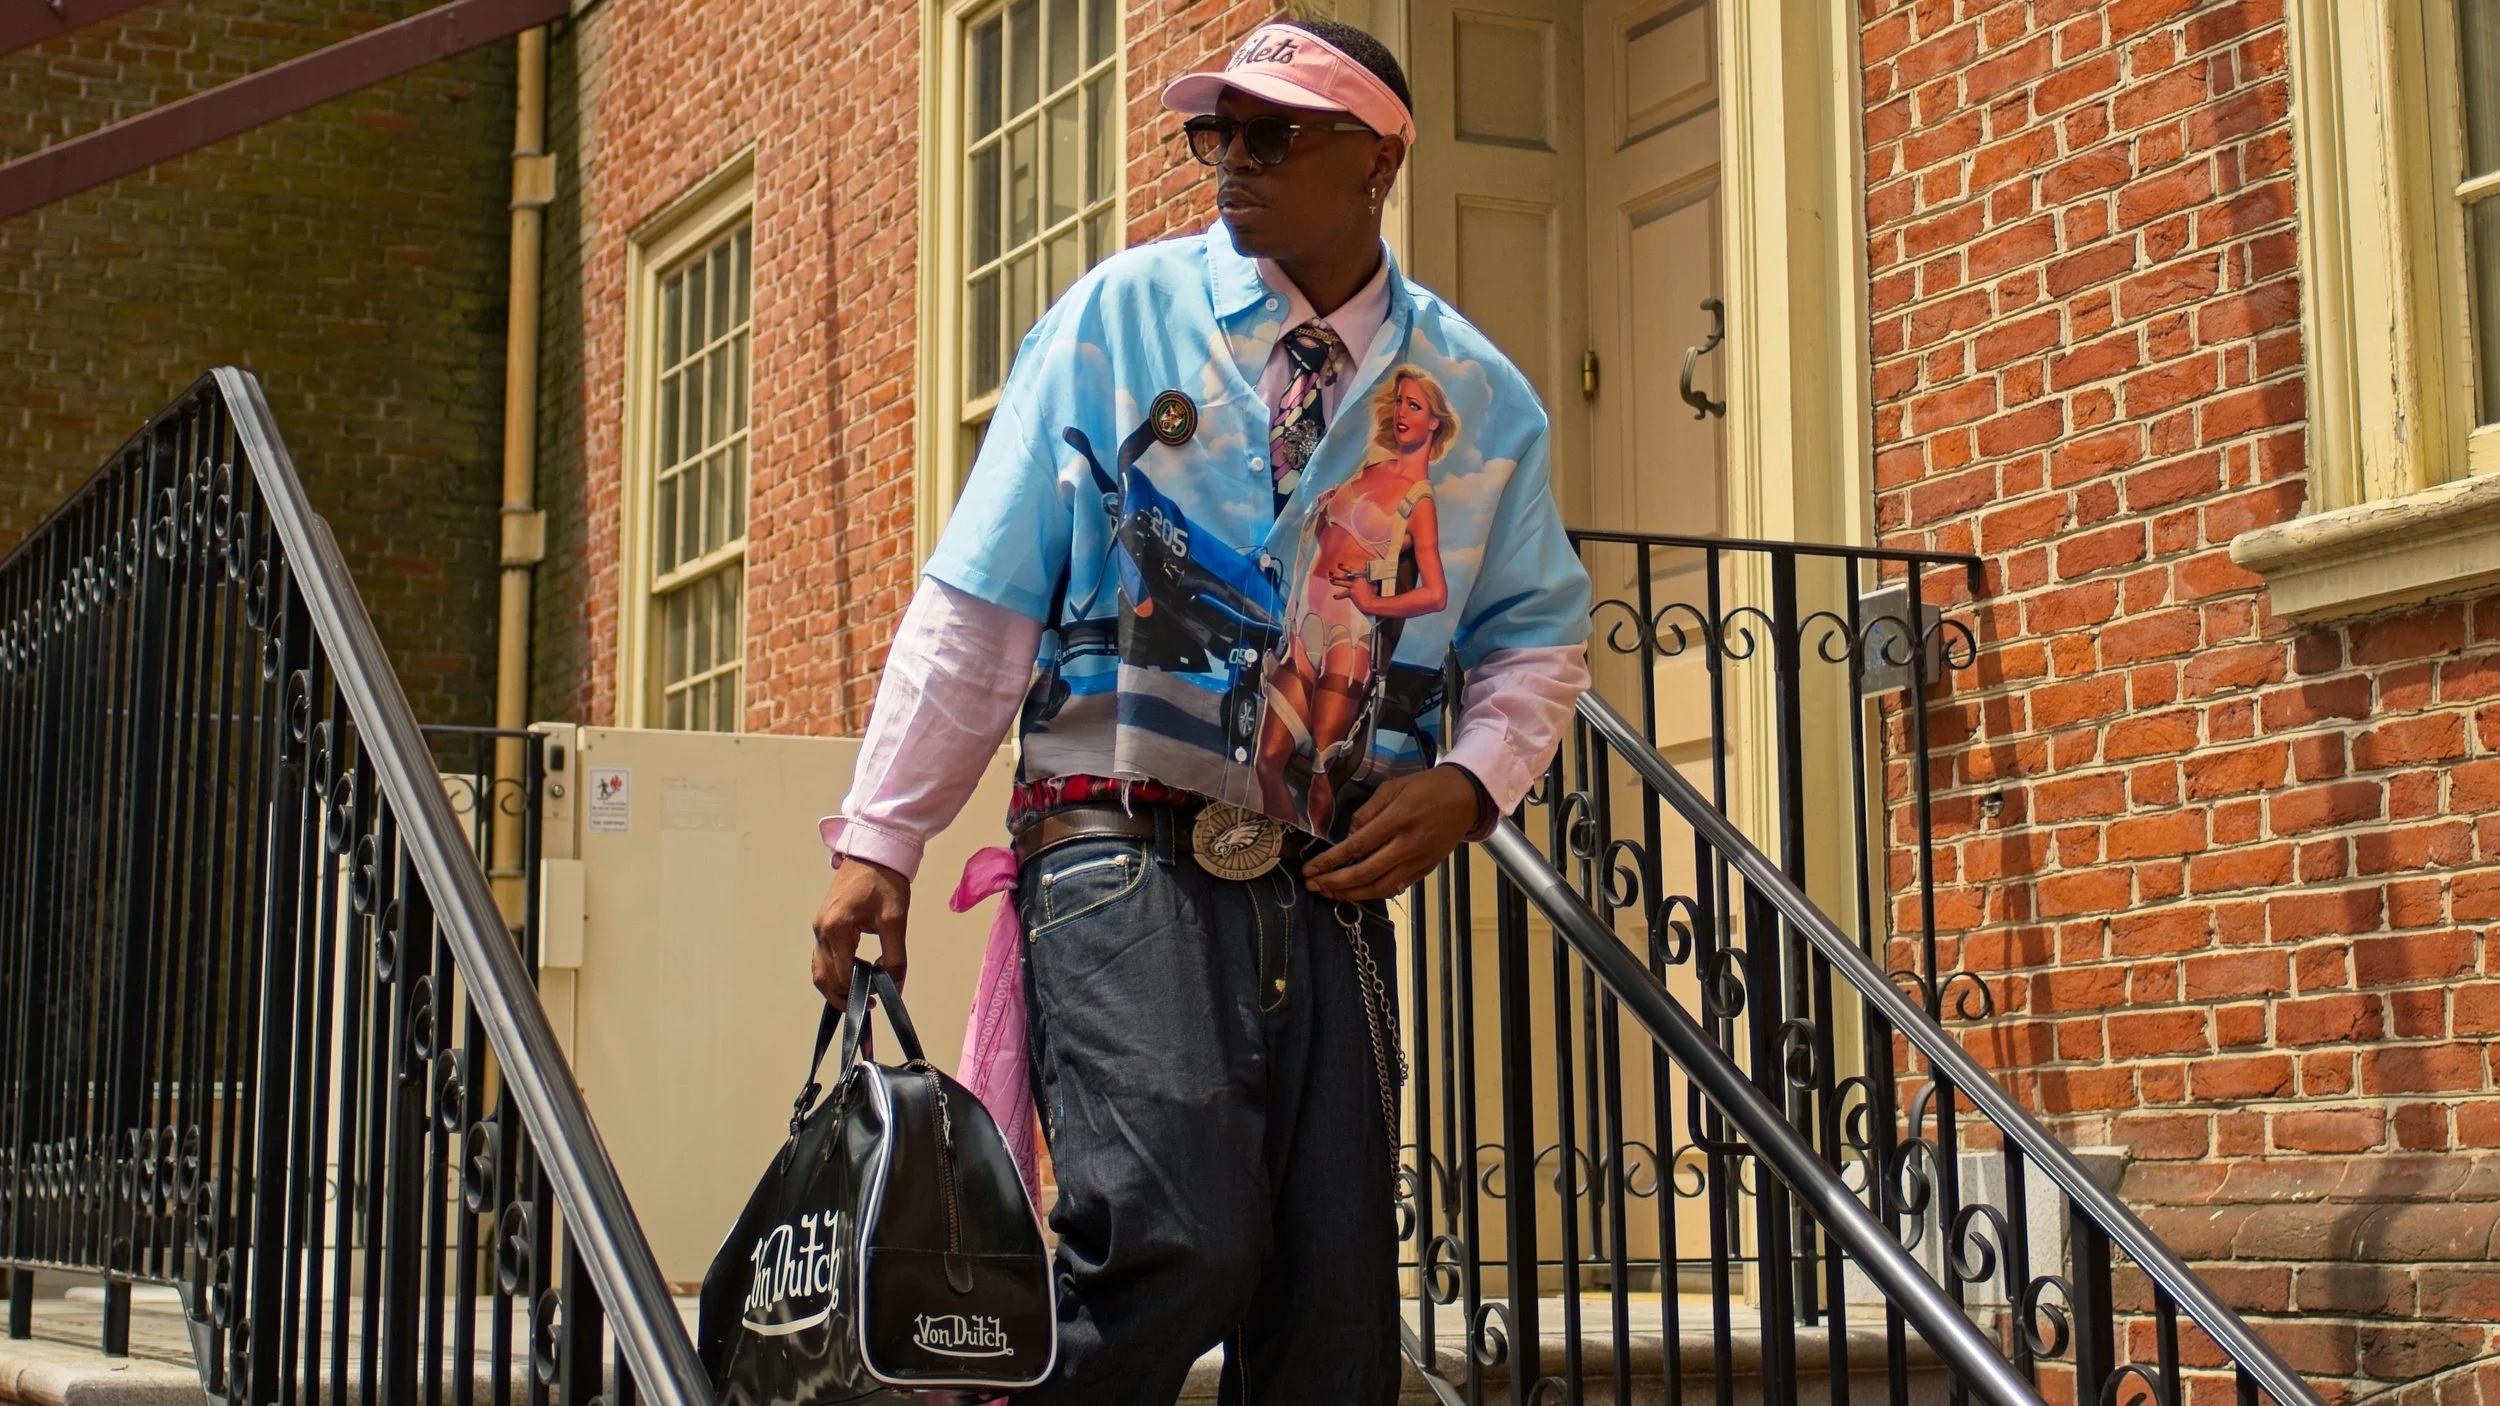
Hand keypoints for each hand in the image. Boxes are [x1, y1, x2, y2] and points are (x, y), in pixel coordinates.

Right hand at [810, 858, 910, 1006]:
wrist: (875, 853)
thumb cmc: (885, 882)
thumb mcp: (895, 921)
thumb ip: (895, 957)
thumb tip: (894, 986)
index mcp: (836, 928)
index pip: (840, 975)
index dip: (857, 992)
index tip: (877, 999)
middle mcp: (821, 930)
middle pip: (823, 977)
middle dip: (843, 996)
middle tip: (868, 1004)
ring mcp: (819, 927)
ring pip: (819, 969)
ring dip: (835, 986)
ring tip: (861, 994)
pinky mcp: (824, 924)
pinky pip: (822, 956)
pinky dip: (833, 972)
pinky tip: (853, 976)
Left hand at [1303, 765, 1486, 901]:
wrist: (1466, 798)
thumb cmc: (1426, 787)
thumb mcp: (1393, 787)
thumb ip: (1368, 812)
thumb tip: (1348, 836)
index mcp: (1397, 820)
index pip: (1356, 847)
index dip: (1330, 861)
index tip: (1310, 868)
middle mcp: (1407, 845)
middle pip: (1364, 872)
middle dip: (1334, 882)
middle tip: (1312, 885)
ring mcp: (1417, 861)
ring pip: (1379, 887)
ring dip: (1350, 894)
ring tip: (1328, 893)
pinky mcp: (1425, 870)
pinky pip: (1396, 888)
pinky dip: (1373, 894)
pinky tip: (1355, 893)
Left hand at [1328, 565, 1370, 604]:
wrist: (1372, 601)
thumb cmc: (1375, 593)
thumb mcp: (1374, 582)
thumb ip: (1369, 578)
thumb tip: (1368, 576)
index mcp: (1362, 575)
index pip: (1352, 569)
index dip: (1345, 567)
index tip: (1339, 565)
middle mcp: (1357, 579)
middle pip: (1345, 576)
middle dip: (1337, 574)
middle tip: (1331, 573)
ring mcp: (1353, 585)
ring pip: (1342, 582)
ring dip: (1336, 582)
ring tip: (1331, 580)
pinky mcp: (1351, 592)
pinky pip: (1343, 594)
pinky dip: (1338, 596)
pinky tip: (1334, 596)